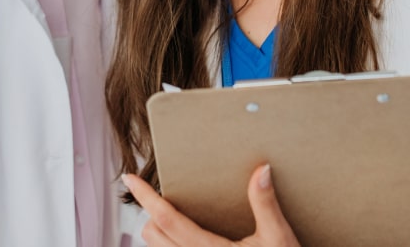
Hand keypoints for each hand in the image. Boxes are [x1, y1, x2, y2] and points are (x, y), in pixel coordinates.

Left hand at [122, 164, 299, 246]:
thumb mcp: (278, 236)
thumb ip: (265, 204)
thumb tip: (261, 170)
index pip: (168, 220)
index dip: (147, 198)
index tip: (131, 178)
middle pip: (153, 236)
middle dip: (152, 214)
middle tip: (162, 195)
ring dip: (158, 231)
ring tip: (171, 215)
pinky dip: (169, 245)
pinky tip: (183, 236)